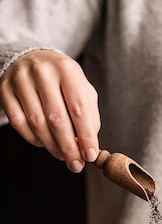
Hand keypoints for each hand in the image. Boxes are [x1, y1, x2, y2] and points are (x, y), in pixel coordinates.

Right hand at [0, 50, 99, 171]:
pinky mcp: (5, 91)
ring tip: (62, 155)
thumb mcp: (81, 88)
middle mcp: (43, 72)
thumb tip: (89, 145)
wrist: (30, 58)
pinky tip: (43, 143)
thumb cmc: (61, 79)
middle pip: (57, 119)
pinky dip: (33, 139)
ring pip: (37, 124)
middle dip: (69, 147)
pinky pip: (19, 123)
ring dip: (52, 146)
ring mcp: (21, 81)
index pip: (79, 108)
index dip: (86, 136)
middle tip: (76, 164)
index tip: (91, 155)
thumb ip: (89, 114)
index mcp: (67, 69)